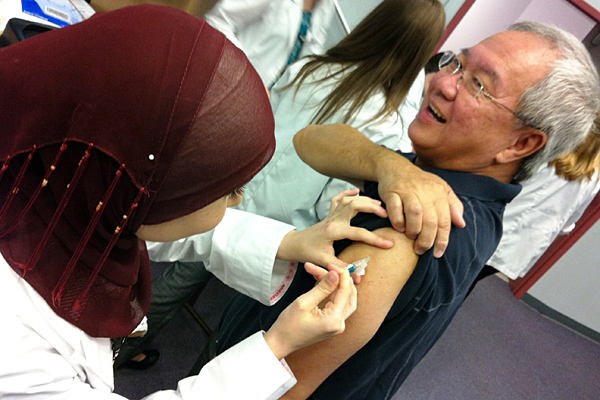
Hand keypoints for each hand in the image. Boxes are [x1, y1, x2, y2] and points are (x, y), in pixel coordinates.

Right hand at [264, 264, 356, 359]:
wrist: (281, 342)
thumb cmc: (288, 325)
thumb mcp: (304, 302)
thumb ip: (322, 288)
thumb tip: (336, 275)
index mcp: (334, 320)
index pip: (345, 292)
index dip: (341, 275)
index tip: (332, 265)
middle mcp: (339, 324)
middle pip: (349, 295)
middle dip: (340, 279)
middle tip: (329, 268)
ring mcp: (337, 325)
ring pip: (345, 299)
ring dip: (337, 285)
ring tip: (324, 273)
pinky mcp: (332, 324)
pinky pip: (338, 304)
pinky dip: (333, 292)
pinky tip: (323, 283)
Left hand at [276, 189, 393, 272]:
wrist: (294, 244)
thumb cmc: (308, 253)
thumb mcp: (324, 262)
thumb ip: (341, 268)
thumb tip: (358, 279)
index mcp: (334, 231)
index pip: (359, 233)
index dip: (375, 239)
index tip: (389, 244)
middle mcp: (333, 219)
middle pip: (355, 206)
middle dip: (372, 208)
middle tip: (387, 214)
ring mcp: (331, 215)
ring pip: (349, 200)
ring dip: (364, 200)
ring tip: (379, 205)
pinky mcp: (329, 214)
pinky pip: (338, 199)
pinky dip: (348, 193)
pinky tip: (357, 191)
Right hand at [375, 155, 464, 257]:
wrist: (396, 168)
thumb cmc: (420, 183)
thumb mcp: (441, 190)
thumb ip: (453, 206)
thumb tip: (461, 224)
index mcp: (439, 193)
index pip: (445, 221)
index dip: (442, 240)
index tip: (438, 253)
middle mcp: (425, 191)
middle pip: (430, 220)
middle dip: (426, 240)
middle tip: (421, 250)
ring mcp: (408, 191)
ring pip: (415, 213)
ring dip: (413, 230)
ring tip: (411, 238)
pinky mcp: (392, 192)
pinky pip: (395, 209)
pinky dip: (397, 221)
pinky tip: (399, 228)